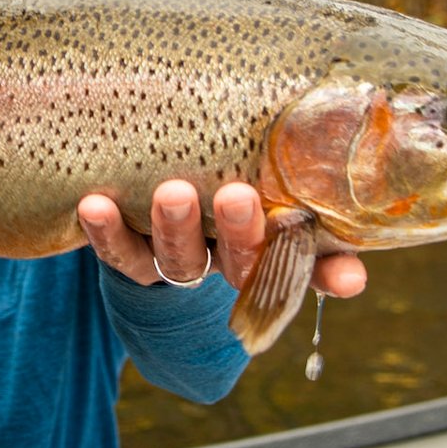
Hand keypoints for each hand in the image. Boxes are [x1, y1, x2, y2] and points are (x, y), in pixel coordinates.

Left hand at [77, 180, 365, 296]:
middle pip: (238, 260)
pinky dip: (106, 232)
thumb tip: (351, 175)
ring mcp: (176, 260)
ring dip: (174, 228)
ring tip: (171, 193)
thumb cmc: (219, 172)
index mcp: (265, 240)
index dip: (328, 273)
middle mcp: (224, 258)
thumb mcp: (263, 172)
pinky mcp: (130, 255)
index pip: (305, 261)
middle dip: (239, 232)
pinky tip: (95, 204)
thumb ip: (301, 178)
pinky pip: (118, 253)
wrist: (147, 200)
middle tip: (237, 197)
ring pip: (178, 259)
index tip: (348, 276)